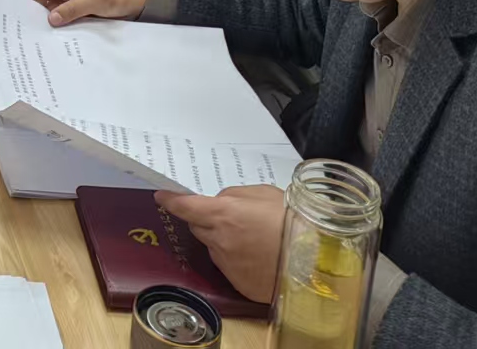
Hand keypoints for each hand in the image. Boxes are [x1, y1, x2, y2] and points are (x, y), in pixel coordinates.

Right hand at [29, 0, 146, 24]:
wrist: (134, 1)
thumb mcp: (94, 0)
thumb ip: (72, 9)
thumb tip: (52, 19)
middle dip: (44, 0)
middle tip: (55, 11)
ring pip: (47, 0)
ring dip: (52, 10)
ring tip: (66, 17)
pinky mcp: (70, 3)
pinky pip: (57, 9)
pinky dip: (59, 16)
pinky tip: (68, 21)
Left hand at [153, 185, 285, 303]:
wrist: (315, 258)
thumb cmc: (291, 220)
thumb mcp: (262, 194)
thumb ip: (234, 196)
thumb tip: (220, 202)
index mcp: (222, 214)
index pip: (185, 206)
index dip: (171, 200)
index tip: (161, 196)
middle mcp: (219, 240)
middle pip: (198, 227)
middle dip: (206, 221)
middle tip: (229, 218)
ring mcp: (227, 264)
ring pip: (213, 247)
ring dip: (223, 241)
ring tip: (252, 239)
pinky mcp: (237, 283)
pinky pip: (228, 266)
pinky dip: (236, 260)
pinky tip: (257, 256)